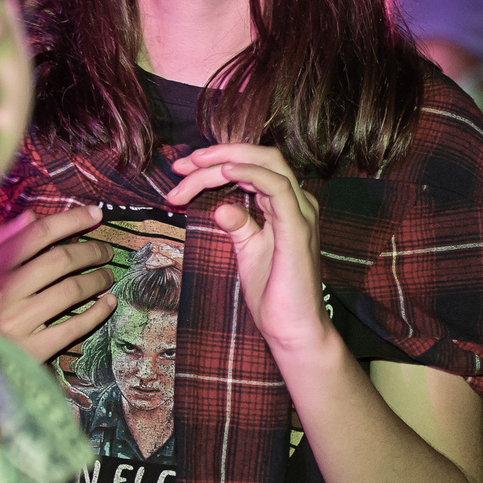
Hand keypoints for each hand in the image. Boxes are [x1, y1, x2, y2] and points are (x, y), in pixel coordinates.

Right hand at [0, 204, 114, 363]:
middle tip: (105, 250)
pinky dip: (97, 313)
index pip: (37, 234)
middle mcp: (3, 293)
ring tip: (106, 275)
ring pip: (71, 291)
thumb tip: (30, 217)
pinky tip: (108, 303)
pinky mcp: (33, 351)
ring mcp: (19, 323)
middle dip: (91, 250)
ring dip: (97, 279)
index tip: (95, 214)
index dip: (71, 220)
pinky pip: (74, 327)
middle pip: (60, 260)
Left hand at [165, 144, 329, 359]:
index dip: (217, 162)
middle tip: (182, 165)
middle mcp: (298, 202)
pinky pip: (276, 186)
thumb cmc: (274, 294)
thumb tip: (220, 207)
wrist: (291, 328)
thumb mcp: (248, 251)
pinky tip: (224, 171)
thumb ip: (238, 225)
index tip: (182, 171)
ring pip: (268, 163)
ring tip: (194, 166)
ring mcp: (300, 213)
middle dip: (219, 153)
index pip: (253, 167)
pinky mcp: (297, 228)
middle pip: (261, 156)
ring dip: (226, 159)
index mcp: (286, 206)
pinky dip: (250, 172)